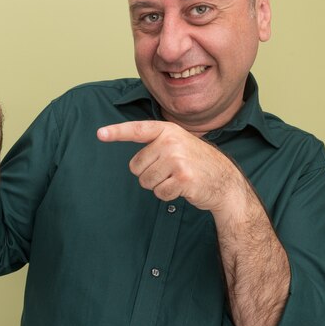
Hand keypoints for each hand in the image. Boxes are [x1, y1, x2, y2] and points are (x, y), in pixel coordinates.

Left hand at [97, 120, 231, 210]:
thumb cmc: (197, 163)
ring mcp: (177, 159)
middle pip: (136, 166)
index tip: (100, 134)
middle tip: (171, 171)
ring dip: (159, 185)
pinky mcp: (182, 178)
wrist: (225, 181)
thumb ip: (157, 144)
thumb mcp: (179, 143)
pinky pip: (159, 192)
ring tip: (178, 179)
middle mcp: (171, 142)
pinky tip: (183, 188)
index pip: (137, 130)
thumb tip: (132, 157)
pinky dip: (168, 195)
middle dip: (149, 173)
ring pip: (146, 181)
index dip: (116, 132)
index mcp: (168, 130)